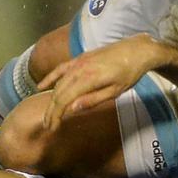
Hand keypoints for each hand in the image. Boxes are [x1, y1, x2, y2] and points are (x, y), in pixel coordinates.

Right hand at [37, 35, 160, 129]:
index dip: (56, 114)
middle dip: (51, 110)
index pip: (64, 99)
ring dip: (51, 99)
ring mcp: (78, 62)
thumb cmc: (129, 73)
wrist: (137, 50)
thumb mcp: (115, 91)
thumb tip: (71, 109)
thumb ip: (92, 100)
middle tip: (48, 125)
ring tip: (48, 114)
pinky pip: (61, 69)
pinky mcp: (80, 58)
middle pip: (58, 92)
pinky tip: (41, 86)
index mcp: (88, 78)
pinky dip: (50, 78)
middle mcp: (79, 69)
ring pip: (58, 82)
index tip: (52, 127)